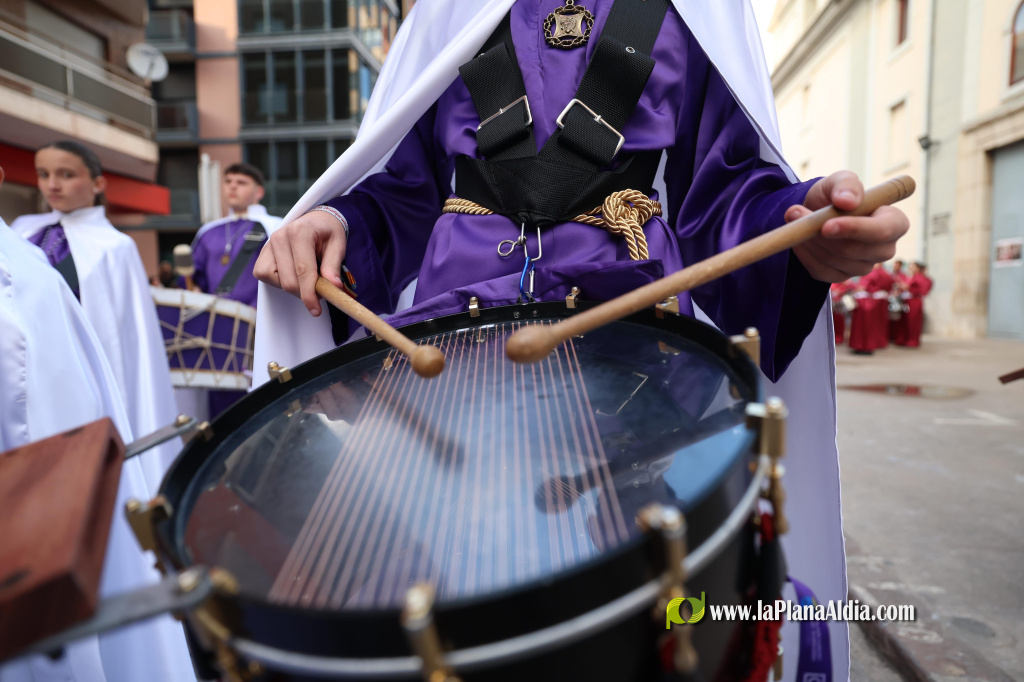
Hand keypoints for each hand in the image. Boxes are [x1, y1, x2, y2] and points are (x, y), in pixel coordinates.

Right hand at [253, 210, 347, 316]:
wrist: (316, 220)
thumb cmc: (327, 232)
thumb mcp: (338, 245)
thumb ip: (333, 266)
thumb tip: (333, 287)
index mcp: (300, 232)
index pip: (303, 270)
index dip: (309, 294)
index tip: (315, 310)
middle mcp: (280, 236)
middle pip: (288, 280)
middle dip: (304, 293)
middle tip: (320, 290)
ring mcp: (268, 244)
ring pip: (274, 280)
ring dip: (292, 286)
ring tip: (305, 277)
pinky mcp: (263, 252)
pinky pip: (263, 275)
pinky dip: (278, 280)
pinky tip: (291, 274)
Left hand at [787, 171, 908, 281]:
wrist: (818, 210)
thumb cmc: (837, 194)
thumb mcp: (841, 180)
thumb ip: (846, 185)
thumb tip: (847, 201)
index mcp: (895, 223)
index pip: (882, 231)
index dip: (855, 229)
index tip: (826, 225)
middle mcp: (884, 249)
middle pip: (854, 250)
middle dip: (821, 235)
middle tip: (795, 213)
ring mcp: (863, 266)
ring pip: (834, 260)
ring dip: (809, 241)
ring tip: (795, 218)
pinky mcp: (841, 276)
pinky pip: (820, 271)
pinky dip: (804, 254)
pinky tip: (798, 237)